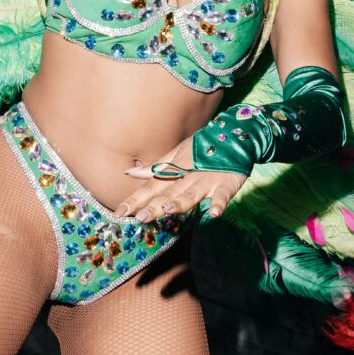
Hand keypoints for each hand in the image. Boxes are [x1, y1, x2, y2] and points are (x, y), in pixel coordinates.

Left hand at [120, 138, 247, 221]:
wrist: (233, 137)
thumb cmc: (201, 150)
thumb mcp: (176, 156)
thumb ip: (155, 168)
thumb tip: (129, 172)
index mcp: (174, 172)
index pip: (151, 187)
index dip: (136, 199)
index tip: (120, 212)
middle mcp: (187, 178)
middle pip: (168, 193)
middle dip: (155, 205)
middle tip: (140, 217)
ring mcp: (207, 180)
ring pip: (192, 193)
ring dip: (182, 202)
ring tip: (169, 209)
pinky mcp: (226, 183)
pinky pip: (223, 195)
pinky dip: (219, 203)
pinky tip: (215, 213)